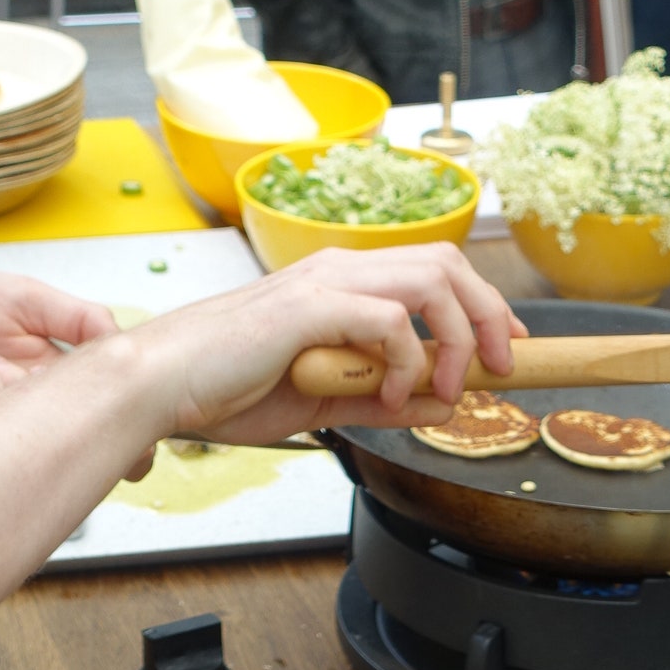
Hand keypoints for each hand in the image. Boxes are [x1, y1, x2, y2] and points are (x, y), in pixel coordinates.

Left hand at [0, 264, 119, 440]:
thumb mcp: (17, 295)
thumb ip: (74, 315)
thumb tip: (120, 336)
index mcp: (58, 381)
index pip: (111, 413)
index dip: (133, 423)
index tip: (142, 420)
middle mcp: (37, 415)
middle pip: (87, 438)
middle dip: (84, 418)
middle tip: (48, 379)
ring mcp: (6, 435)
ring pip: (40, 432)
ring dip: (10, 388)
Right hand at [116, 243, 526, 446]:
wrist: (163, 386)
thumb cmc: (227, 388)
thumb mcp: (325, 403)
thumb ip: (384, 402)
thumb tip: (443, 407)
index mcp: (342, 284)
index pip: (434, 271)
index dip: (483, 304)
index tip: (506, 349)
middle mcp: (339, 269)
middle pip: (447, 262)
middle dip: (490, 313)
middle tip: (500, 367)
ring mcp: (325, 282)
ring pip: (430, 281)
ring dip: (454, 339)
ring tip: (445, 389)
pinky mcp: (310, 306)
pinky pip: (390, 321)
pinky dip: (406, 363)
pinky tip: (386, 397)